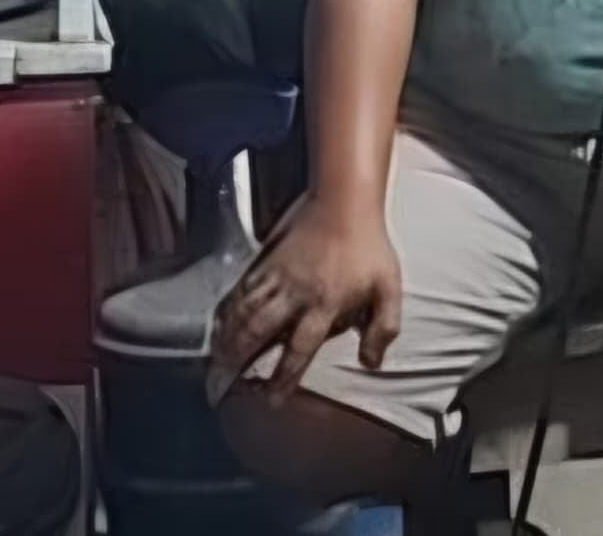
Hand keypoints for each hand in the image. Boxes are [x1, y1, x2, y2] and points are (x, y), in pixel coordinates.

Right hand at [207, 194, 401, 396]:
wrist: (345, 202)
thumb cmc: (369, 247)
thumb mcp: (389, 289)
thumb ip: (383, 329)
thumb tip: (371, 363)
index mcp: (325, 305)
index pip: (300, 349)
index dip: (284, 376)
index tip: (271, 399)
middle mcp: (295, 294)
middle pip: (258, 331)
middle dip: (237, 360)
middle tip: (222, 385)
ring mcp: (276, 276)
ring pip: (243, 311)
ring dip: (226, 338)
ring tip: (214, 362)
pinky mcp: (265, 261)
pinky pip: (240, 290)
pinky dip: (226, 310)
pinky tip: (217, 325)